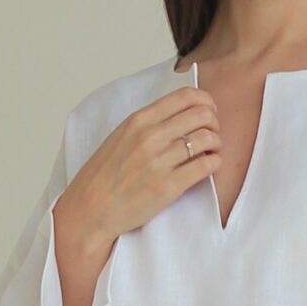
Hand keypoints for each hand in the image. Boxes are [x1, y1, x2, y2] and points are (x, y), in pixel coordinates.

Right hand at [57, 82, 220, 266]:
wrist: (90, 209)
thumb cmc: (104, 175)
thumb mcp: (121, 136)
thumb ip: (148, 123)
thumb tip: (179, 114)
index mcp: (139, 120)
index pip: (186, 96)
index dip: (206, 102)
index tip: (208, 112)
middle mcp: (150, 136)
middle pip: (202, 114)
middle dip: (214, 123)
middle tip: (212, 134)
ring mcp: (159, 161)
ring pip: (207, 139)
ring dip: (216, 144)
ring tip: (211, 152)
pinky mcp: (168, 187)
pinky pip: (206, 166)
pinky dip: (214, 163)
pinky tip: (209, 166)